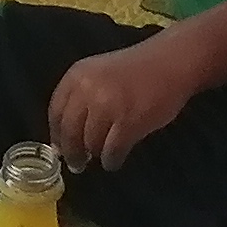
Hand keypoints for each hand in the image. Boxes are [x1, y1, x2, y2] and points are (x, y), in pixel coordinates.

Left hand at [47, 39, 201, 169]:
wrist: (171, 62)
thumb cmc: (136, 70)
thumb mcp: (98, 74)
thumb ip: (80, 99)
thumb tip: (64, 140)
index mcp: (77, 75)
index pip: (55, 112)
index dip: (57, 135)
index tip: (61, 148)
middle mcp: (88, 89)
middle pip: (69, 131)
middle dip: (72, 152)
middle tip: (77, 164)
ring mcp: (108, 106)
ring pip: (90, 143)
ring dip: (95, 154)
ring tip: (103, 155)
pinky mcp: (129, 122)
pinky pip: (112, 151)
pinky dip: (111, 160)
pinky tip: (114, 160)